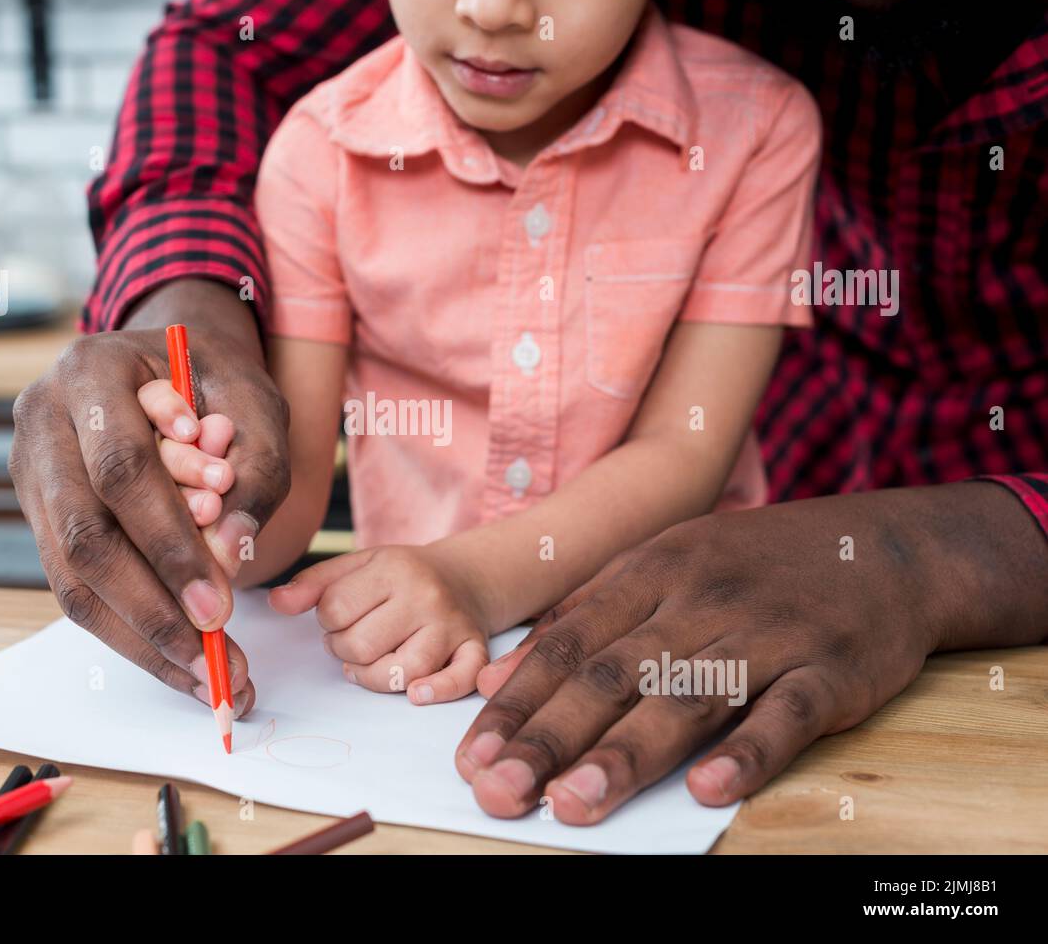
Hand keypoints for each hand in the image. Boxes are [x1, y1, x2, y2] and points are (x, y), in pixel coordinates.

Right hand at [9, 279, 289, 712]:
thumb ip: (257, 469)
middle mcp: (43, 419)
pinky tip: (179, 661)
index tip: (220, 606)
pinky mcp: (39, 514)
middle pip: (85, 534)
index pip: (123, 469)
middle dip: (154, 606)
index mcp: (92, 371)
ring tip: (205, 677)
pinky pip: (74, 587)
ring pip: (70, 574)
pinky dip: (131, 631)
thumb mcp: (257, 404)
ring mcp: (30, 469)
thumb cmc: (219, 382)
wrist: (171, 365)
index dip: (169, 543)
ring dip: (141, 636)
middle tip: (214, 657)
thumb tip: (229, 556)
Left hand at [269, 544, 494, 703]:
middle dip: (345, 649)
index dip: (326, 621)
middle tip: (354, 639)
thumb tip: (277, 602)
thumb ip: (314, 583)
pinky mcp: (473, 650)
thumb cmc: (402, 576)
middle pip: (362, 645)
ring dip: (374, 677)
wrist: (465, 577)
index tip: (339, 617)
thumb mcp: (358, 565)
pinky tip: (417, 694)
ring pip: (402, 671)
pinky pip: (460, 680)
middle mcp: (425, 596)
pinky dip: (438, 690)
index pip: (335, 610)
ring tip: (370, 663)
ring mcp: (451, 625)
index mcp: (392, 569)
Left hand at [456, 483, 1047, 824]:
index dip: (517, 701)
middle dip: (550, 735)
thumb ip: (583, 617)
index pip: (568, 641)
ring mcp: (767, 632)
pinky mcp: (831, 668)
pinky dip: (748, 752)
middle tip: (500, 789)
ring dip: (626, 753)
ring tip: (574, 802)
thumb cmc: (752, 565)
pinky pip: (787, 713)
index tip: (470, 754)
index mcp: (652, 569)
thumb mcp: (663, 565)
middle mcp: (700, 598)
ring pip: (687, 695)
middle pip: (613, 672)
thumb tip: (500, 680)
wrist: (882, 549)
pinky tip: (706, 790)